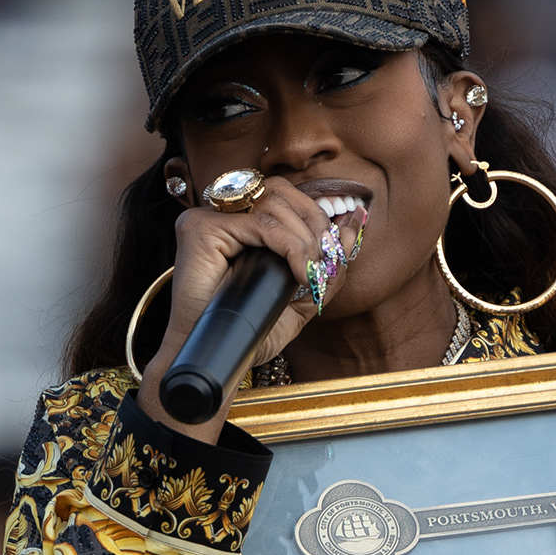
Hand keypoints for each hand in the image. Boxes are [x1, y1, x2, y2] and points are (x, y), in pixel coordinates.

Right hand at [139, 171, 363, 441]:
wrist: (217, 361)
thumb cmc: (250, 331)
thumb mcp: (301, 295)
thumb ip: (326, 260)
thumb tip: (355, 223)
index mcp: (240, 221)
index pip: (285, 197)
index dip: (317, 217)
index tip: (338, 248)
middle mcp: (220, 214)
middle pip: (280, 192)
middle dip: (315, 224)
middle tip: (325, 263)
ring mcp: (207, 219)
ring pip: (273, 206)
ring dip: (305, 240)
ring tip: (310, 274)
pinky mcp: (200, 230)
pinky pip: (261, 224)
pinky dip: (290, 246)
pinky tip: (299, 273)